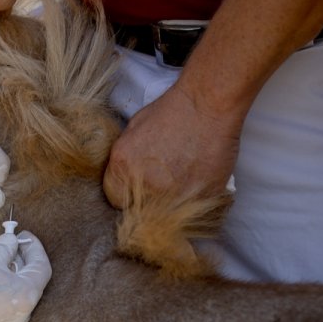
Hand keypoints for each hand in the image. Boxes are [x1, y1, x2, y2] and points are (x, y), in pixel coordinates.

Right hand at [0, 230, 51, 321]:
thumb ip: (6, 249)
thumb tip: (11, 243)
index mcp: (24, 296)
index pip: (41, 268)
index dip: (34, 248)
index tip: (24, 237)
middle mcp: (18, 319)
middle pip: (28, 288)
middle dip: (20, 268)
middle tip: (10, 251)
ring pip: (11, 306)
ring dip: (6, 288)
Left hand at [103, 81, 243, 207]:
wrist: (208, 105)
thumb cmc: (171, 111)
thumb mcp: (132, 131)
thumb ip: (124, 160)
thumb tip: (122, 177)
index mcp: (123, 168)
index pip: (114, 199)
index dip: (125, 193)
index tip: (136, 187)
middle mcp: (145, 186)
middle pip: (138, 210)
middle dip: (146, 200)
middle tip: (161, 182)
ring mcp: (174, 197)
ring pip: (165, 215)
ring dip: (170, 204)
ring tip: (180, 181)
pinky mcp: (201, 200)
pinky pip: (192, 213)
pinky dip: (193, 201)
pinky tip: (195, 182)